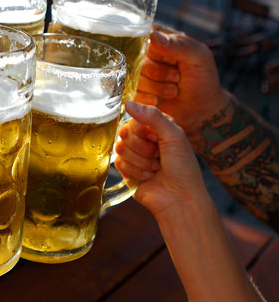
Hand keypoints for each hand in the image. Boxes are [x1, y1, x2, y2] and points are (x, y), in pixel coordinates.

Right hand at [114, 101, 209, 219]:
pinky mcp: (126, 169)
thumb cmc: (183, 167)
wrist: (180, 198)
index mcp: (156, 126)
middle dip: (143, 148)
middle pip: (125, 132)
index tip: (159, 141)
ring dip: (141, 161)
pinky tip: (148, 176)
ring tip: (156, 168)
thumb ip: (152, 117)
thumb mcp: (173, 136)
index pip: (135, 118)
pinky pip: (118, 163)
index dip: (144, 132)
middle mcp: (144, 138)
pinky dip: (135, 171)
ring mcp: (134, 154)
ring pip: (120, 148)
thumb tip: (127, 103)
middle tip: (159, 156)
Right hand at [135, 27, 228, 131]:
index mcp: (161, 39)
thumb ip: (178, 44)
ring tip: (173, 90)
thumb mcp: (198, 56)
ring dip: (157, 88)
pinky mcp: (134, 91)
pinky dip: (148, 99)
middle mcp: (146, 55)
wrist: (200, 108)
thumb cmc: (202, 78)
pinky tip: (160, 100)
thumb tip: (153, 35)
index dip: (159, 54)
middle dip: (161, 74)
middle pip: (139, 61)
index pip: (146, 40)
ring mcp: (138, 74)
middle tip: (177, 77)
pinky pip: (132, 93)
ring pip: (135, 78)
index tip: (174, 61)